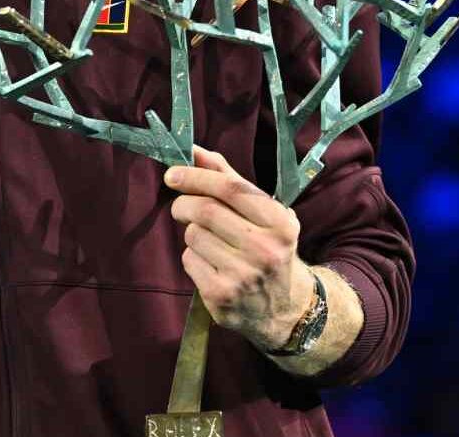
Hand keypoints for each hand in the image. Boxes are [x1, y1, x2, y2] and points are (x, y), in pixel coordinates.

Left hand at [164, 144, 315, 349]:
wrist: (285, 309)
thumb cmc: (267, 247)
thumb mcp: (261, 213)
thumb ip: (229, 179)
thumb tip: (193, 149)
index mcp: (280, 222)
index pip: (230, 188)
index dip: (196, 176)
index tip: (172, 174)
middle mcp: (265, 249)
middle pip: (205, 210)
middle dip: (183, 204)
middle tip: (181, 207)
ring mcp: (244, 274)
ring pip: (193, 235)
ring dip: (192, 233)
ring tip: (209, 241)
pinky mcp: (222, 294)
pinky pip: (189, 260)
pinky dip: (192, 256)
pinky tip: (210, 264)